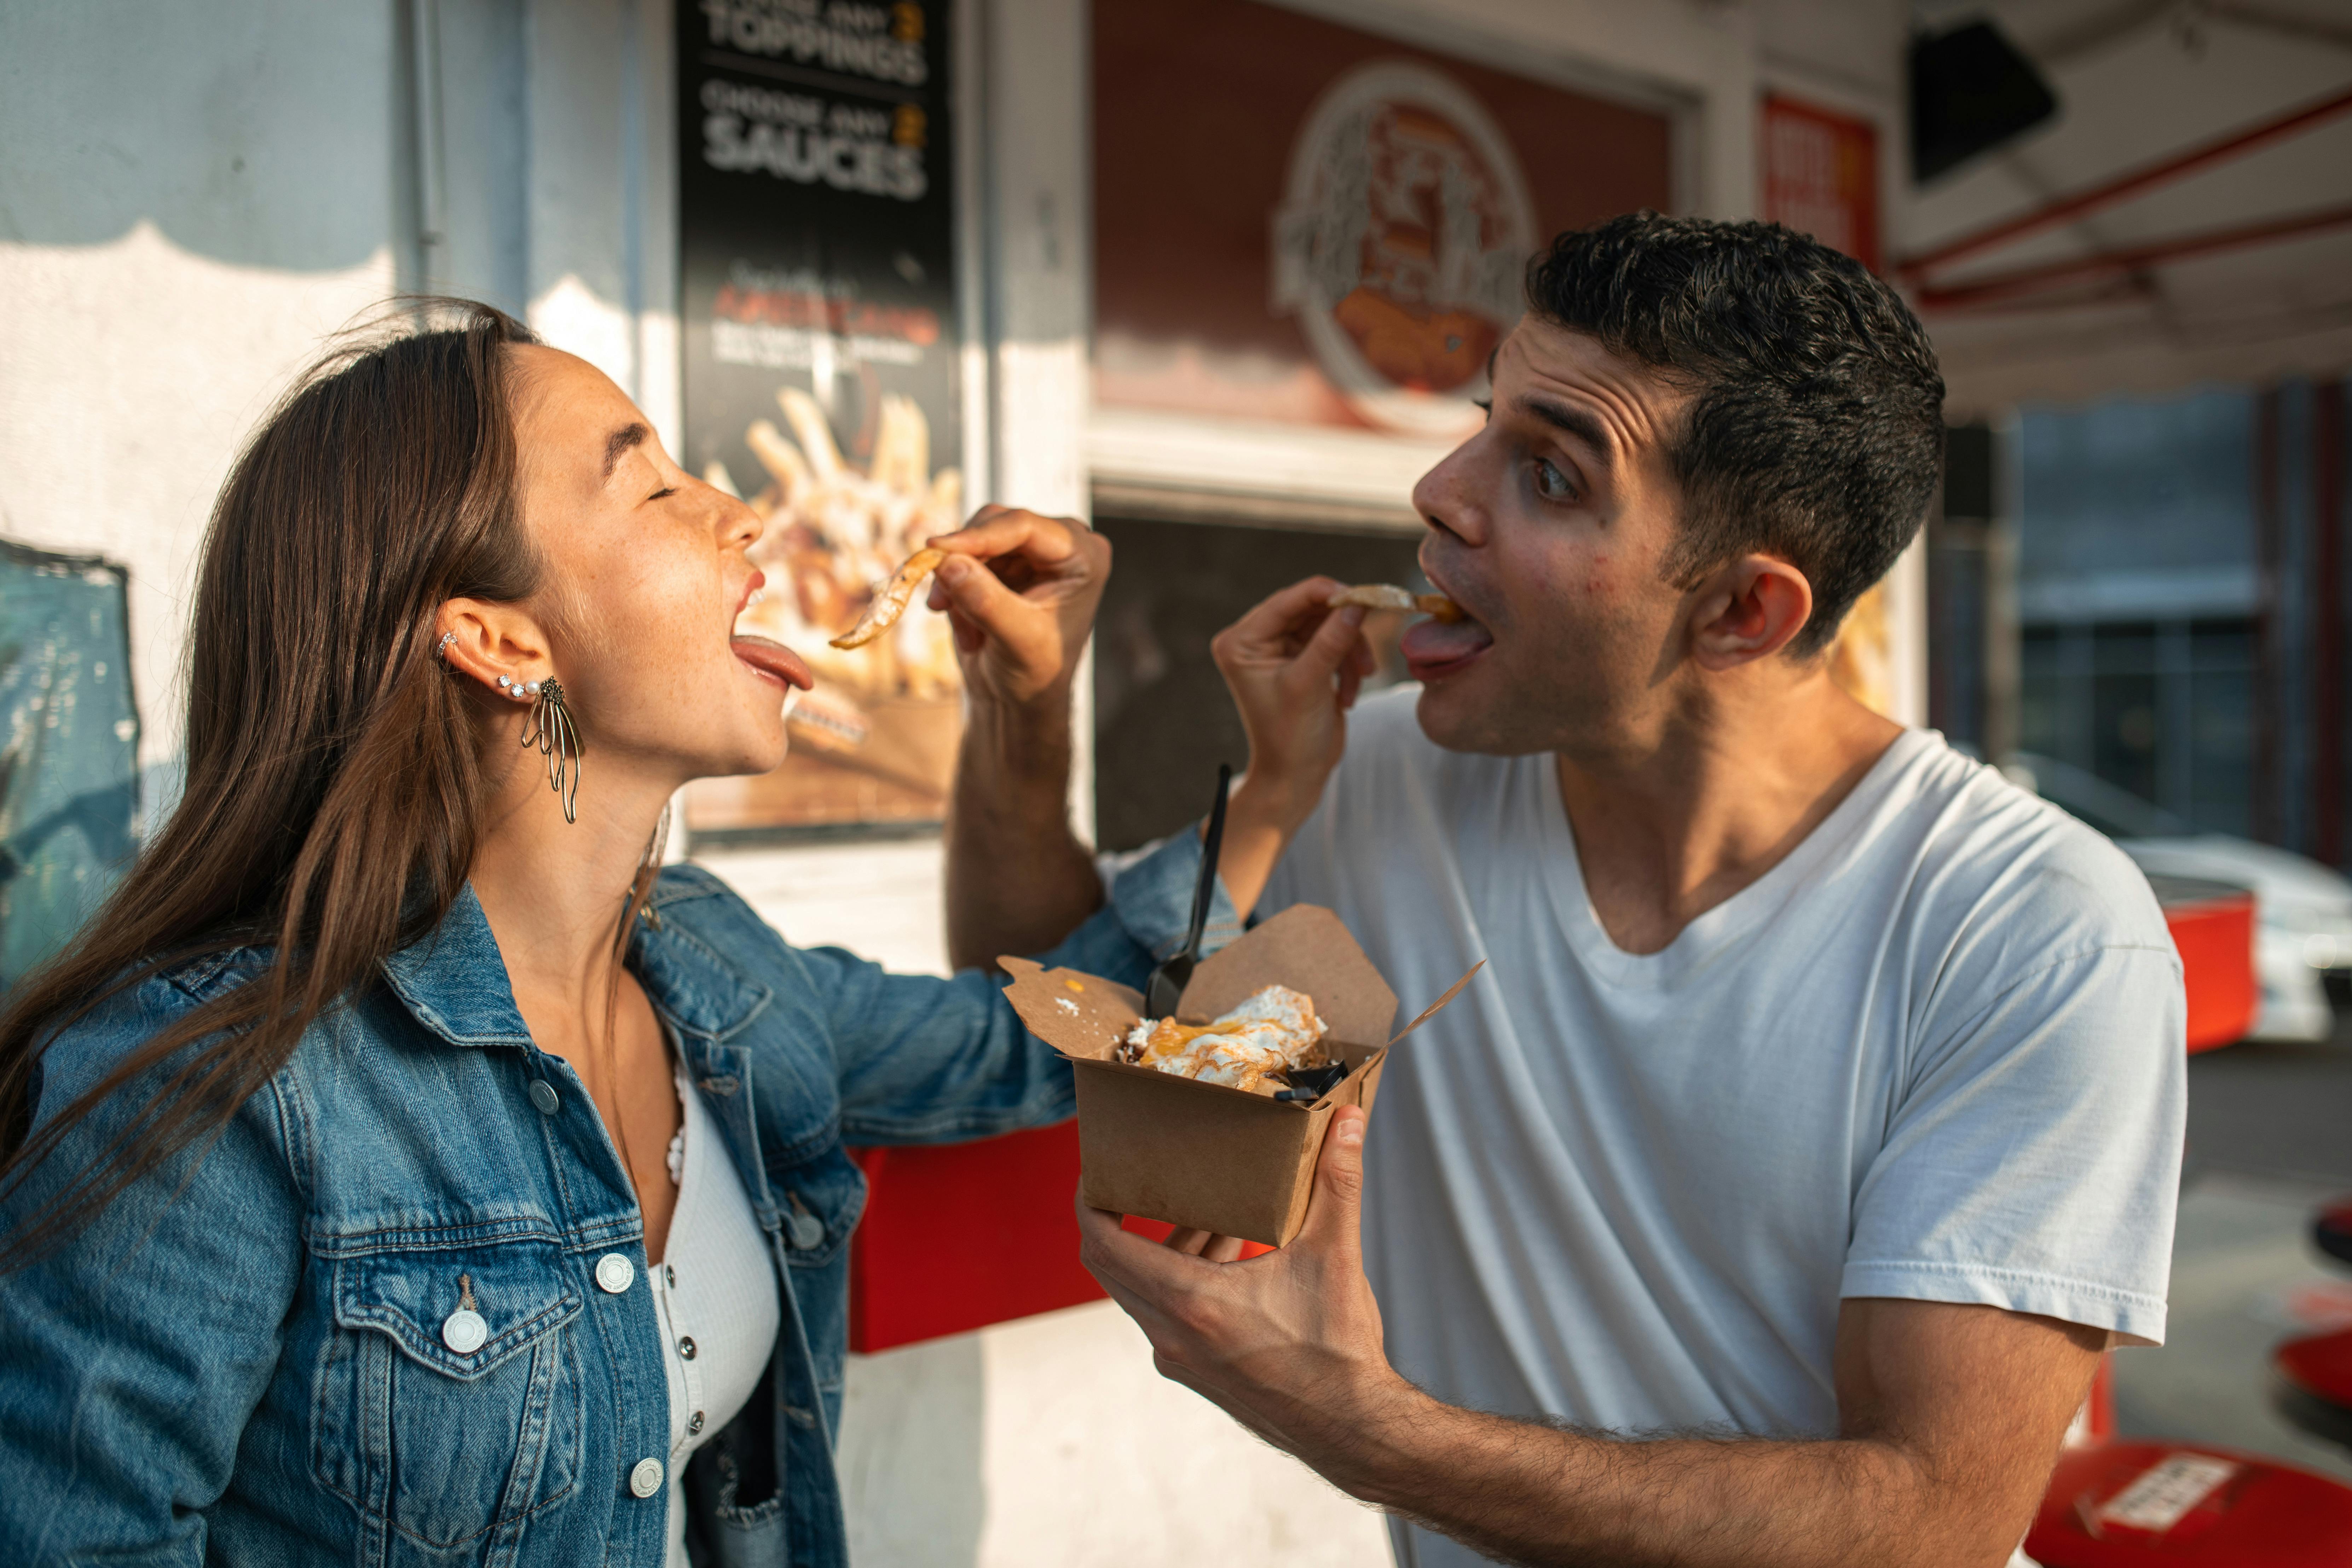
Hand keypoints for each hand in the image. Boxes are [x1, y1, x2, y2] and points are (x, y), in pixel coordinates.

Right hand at [925, 505, 1110, 708]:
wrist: (1020, 699)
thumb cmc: (1036, 675)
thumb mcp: (1016, 641)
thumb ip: (985, 601)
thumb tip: (947, 563)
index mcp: (1085, 557)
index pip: (1025, 527)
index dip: (979, 535)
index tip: (936, 548)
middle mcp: (1061, 545)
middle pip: (996, 524)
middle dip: (963, 558)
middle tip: (939, 597)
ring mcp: (1030, 552)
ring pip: (973, 540)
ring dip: (956, 581)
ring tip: (963, 625)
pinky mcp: (1003, 564)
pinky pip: (962, 559)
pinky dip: (954, 590)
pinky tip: (967, 628)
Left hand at [1075, 1107, 1417, 1489]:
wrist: (1350, 1427)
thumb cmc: (1338, 1349)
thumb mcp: (1335, 1255)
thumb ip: (1338, 1182)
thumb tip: (1349, 1119)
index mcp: (1191, 1303)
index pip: (1103, 1246)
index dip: (1088, 1203)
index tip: (1095, 1171)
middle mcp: (1172, 1334)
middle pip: (1113, 1266)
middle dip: (1122, 1217)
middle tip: (1138, 1178)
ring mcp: (1181, 1358)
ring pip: (1146, 1289)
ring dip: (1167, 1246)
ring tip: (1211, 1209)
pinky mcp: (1197, 1370)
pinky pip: (1168, 1313)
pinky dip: (1184, 1276)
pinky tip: (1232, 1251)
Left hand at [1210, 577, 1375, 833]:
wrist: (1296, 776)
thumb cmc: (1291, 737)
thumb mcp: (1309, 685)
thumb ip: (1331, 641)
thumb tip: (1357, 601)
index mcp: (1241, 642)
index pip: (1288, 600)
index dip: (1327, 593)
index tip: (1364, 596)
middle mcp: (1256, 640)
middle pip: (1311, 610)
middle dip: (1342, 629)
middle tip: (1368, 644)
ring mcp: (1280, 649)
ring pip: (1328, 626)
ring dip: (1349, 651)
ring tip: (1360, 680)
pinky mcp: (1301, 660)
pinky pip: (1333, 643)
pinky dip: (1346, 665)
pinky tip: (1347, 696)